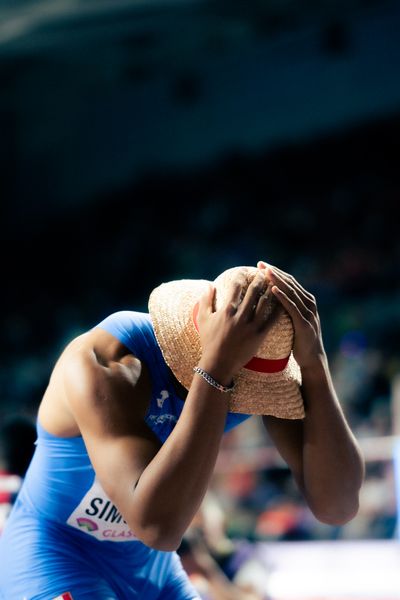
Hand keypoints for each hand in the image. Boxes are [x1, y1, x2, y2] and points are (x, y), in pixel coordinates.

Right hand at [196, 268, 276, 382]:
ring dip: (270, 291)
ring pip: (265, 303)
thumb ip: (205, 301)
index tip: (245, 270)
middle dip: (260, 279)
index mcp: (226, 310)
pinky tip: (282, 302)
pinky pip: (272, 320)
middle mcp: (239, 316)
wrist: (218, 364)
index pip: (236, 286)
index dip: (242, 275)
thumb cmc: (209, 341)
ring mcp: (250, 326)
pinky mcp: (259, 336)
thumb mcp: (203, 320)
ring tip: (274, 284)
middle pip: (253, 291)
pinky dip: (278, 309)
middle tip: (264, 273)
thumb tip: (209, 285)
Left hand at [258, 260, 325, 368]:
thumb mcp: (294, 319)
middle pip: (290, 283)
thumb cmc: (299, 339)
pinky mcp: (304, 323)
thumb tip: (270, 296)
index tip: (261, 265)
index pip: (289, 281)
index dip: (276, 272)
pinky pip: (291, 307)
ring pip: (290, 292)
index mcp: (306, 300)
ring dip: (277, 281)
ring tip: (265, 272)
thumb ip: (287, 307)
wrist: (312, 358)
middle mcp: (309, 303)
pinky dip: (282, 297)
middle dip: (274, 272)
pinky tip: (272, 290)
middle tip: (260, 264)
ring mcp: (308, 313)